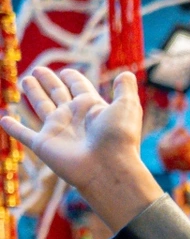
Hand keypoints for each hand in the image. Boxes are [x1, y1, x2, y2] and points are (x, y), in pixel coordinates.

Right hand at [1, 68, 163, 232]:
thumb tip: (127, 74)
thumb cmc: (119, 138)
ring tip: (26, 80)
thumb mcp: (127, 107)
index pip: (79, 88)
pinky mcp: (44, 145)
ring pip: (41, 107)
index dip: (73, 78)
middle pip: (58, 94)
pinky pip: (24, 135)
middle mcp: (74, 117)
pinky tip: (4, 119)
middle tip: (38, 70)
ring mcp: (58, 131)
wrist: (108, 169)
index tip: (66, 72)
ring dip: (33, 94)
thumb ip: (125, 89)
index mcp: (92, 107)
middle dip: (49, 81)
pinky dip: (13, 128)